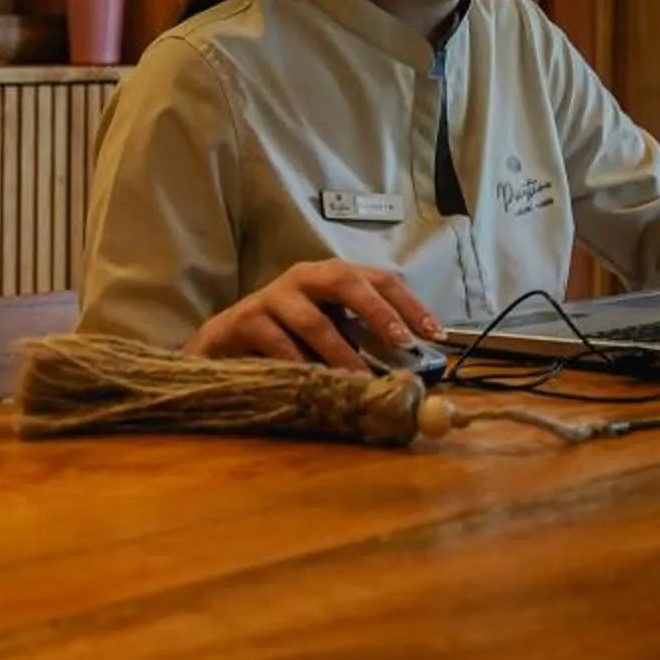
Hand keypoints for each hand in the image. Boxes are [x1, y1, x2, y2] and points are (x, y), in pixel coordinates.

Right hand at [186, 261, 440, 371]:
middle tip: (402, 342)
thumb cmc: (286, 336)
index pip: (378, 278)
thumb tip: (410, 365)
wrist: (224, 343)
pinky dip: (301, 367)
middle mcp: (304, 278)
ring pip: (314, 322)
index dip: (409, 304)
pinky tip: (315, 384)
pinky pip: (279, 346)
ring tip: (360, 380)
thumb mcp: (328, 330)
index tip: (434, 333)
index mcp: (330, 275)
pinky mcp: (247, 321)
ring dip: (342, 354)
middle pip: (345, 281)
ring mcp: (273, 297)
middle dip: (378, 312)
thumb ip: (361, 338)